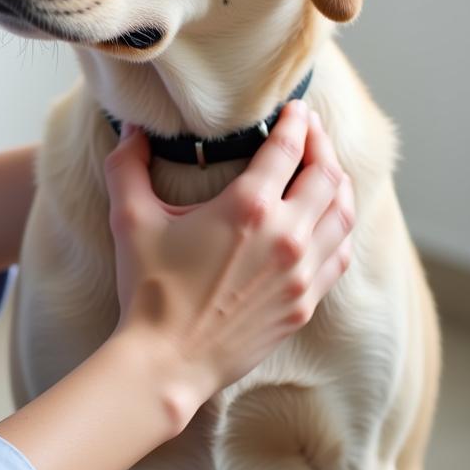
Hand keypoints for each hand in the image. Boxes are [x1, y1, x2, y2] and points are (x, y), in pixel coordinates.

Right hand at [103, 101, 353, 420]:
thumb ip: (127, 165)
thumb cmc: (148, 288)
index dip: (296, 122)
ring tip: (326, 167)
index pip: (288, 149)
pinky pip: (340, 255)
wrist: (168, 361)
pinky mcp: (304, 303)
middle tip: (311, 128)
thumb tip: (131, 130)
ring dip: (338, 183)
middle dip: (322, 144)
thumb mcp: (131, 218)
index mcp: (247, 207)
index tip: (296, 108)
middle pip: (326, 175)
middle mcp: (286, 236)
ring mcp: (301, 273)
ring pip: (342, 214)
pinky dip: (340, 227)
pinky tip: (328, 220)